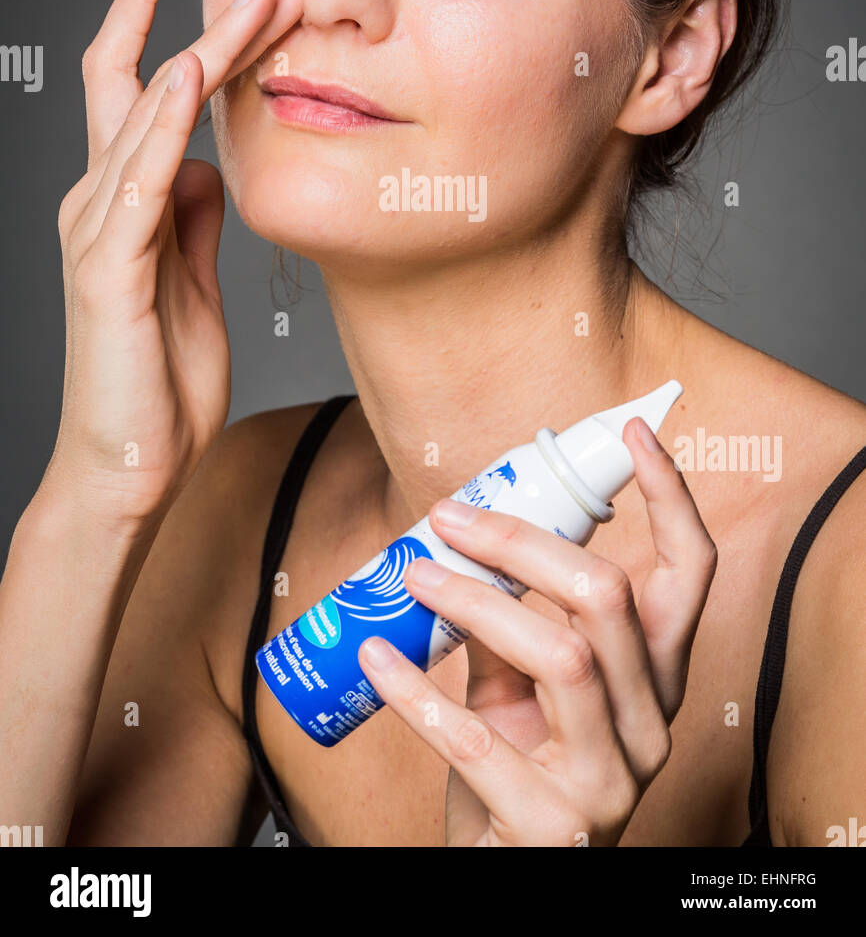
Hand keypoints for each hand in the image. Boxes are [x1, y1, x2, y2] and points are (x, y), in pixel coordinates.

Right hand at [47, 0, 309, 533]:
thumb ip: (193, 217)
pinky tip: (185, 78)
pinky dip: (159, 125)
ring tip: (254, 0)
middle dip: (187, 17)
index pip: (147, 94)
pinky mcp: (107, 268)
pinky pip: (137, 181)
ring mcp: (99, 229)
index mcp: (126, 201)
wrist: (132, 464)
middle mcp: (101, 200)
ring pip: (144, 115)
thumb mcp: (192, 277)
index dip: (182, 31)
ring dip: (201, 50)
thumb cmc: (160, 377)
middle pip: (136, 82)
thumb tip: (206, 163)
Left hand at [357, 416, 716, 845]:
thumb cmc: (517, 772)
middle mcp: (648, 724)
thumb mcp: (524, 691)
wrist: (504, 877)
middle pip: (609, 599)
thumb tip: (467, 542)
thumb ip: (511, 623)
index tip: (630, 436)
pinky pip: (478, 739)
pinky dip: (417, 690)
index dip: (671, 497)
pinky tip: (375, 655)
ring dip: (477, 603)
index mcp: (654, 679)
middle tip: (451, 517)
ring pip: (562, 657)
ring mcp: (610, 779)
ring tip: (414, 575)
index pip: (691, 574)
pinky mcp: (554, 825)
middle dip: (525, 543)